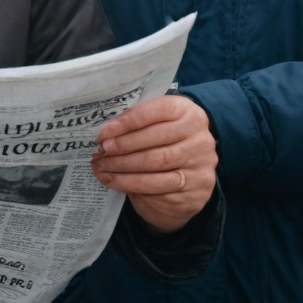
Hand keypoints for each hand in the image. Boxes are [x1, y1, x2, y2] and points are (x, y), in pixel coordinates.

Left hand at [92, 94, 216, 232]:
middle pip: (154, 140)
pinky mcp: (196, 190)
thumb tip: (107, 134)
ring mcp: (201, 165)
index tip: (104, 133)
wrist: (191, 172)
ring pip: (156, 165)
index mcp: (187, 112)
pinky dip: (131, 185)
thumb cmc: (164, 140)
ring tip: (102, 167)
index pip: (154, 112)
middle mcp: (199, 138)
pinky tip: (114, 181)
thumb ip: (135, 122)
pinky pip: (159, 188)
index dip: (126, 123)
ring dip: (123, 168)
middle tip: (101, 152)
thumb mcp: (155, 123)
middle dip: (122, 147)